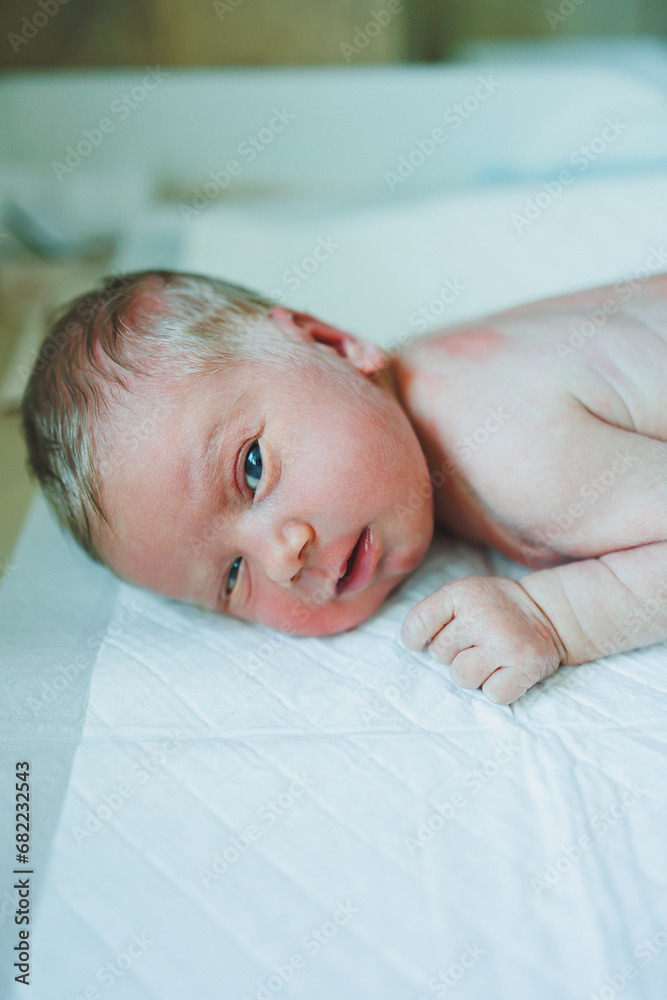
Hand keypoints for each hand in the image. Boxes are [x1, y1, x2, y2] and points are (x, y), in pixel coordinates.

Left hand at [401, 575, 565, 703]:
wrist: (549, 612)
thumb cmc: (494, 607)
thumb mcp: (463, 593)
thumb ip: (433, 613)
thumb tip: (411, 644)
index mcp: (462, 594)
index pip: (418, 623)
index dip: (414, 638)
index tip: (421, 642)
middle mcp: (482, 616)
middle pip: (439, 655)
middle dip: (453, 653)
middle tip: (477, 641)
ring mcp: (505, 643)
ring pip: (462, 678)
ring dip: (473, 674)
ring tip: (490, 656)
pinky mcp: (525, 667)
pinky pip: (492, 695)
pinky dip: (498, 688)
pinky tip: (507, 669)